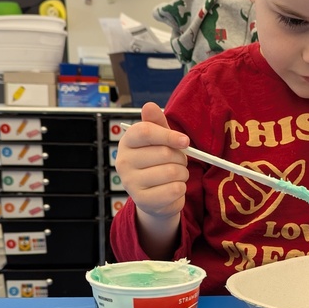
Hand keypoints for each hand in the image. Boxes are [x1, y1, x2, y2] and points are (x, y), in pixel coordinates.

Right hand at [115, 101, 188, 254]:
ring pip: (172, 172)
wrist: (153, 197)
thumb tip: (149, 105)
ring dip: (183, 174)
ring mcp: (131, 184)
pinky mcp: (143, 202)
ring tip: (176, 175)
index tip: (185, 141)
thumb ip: (156, 123)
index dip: (168, 135)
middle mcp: (123, 162)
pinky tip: (173, 189)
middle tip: (179, 162)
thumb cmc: (157, 163)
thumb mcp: (159, 140)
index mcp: (126, 142)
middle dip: (181, 158)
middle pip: (164, 153)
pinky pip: (174, 190)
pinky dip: (181, 189)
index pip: (145, 132)